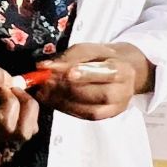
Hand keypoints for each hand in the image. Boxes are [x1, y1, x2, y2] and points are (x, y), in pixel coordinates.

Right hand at [0, 51, 39, 144]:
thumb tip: (6, 81)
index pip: (5, 124)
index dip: (10, 103)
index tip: (1, 87)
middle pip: (22, 132)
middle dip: (25, 106)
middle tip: (13, 88)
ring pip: (29, 129)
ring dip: (28, 107)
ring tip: (13, 91)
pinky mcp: (5, 127)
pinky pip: (28, 124)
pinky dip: (28, 108)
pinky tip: (14, 95)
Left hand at [35, 43, 153, 121]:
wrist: (121, 72)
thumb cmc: (102, 58)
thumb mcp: (88, 49)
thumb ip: (68, 57)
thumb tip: (44, 66)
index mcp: (123, 70)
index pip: (107, 73)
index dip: (87, 74)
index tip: (67, 72)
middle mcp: (123, 92)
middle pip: (98, 94)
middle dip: (69, 88)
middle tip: (47, 81)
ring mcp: (115, 108)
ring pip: (89, 110)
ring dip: (63, 101)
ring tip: (44, 91)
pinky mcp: (104, 117)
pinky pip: (84, 116)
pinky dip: (64, 108)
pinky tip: (50, 99)